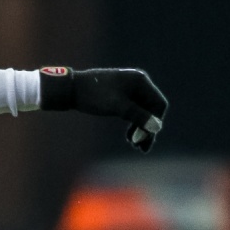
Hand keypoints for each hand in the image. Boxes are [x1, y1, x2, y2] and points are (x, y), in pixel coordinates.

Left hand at [38, 66, 167, 151]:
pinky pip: (133, 111)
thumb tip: (157, 127)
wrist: (70, 89)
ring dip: (140, 128)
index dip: (154, 123)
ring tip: (135, 145)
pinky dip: (132, 123)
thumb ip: (138, 116)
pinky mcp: (120, 95)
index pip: (158, 104)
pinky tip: (129, 137)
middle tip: (142, 148)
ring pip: (142, 111)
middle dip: (147, 128)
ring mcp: (129, 88)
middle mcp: (138, 83)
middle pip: (151, 109)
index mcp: (140, 81)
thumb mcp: (117, 107)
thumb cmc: (93, 96)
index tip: (142, 140)